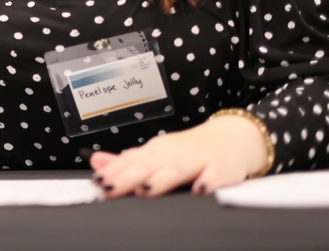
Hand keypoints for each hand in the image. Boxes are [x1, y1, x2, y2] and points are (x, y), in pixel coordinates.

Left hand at [89, 114, 268, 197]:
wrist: (232, 138)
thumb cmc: (189, 151)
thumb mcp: (157, 154)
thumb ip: (128, 162)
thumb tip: (96, 163)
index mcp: (157, 151)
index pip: (131, 161)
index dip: (114, 172)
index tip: (98, 183)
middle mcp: (174, 152)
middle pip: (149, 164)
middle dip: (129, 176)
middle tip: (111, 188)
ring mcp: (199, 159)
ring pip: (178, 168)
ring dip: (161, 179)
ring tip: (145, 190)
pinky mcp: (224, 168)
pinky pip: (217, 174)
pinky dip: (209, 181)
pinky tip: (201, 190)